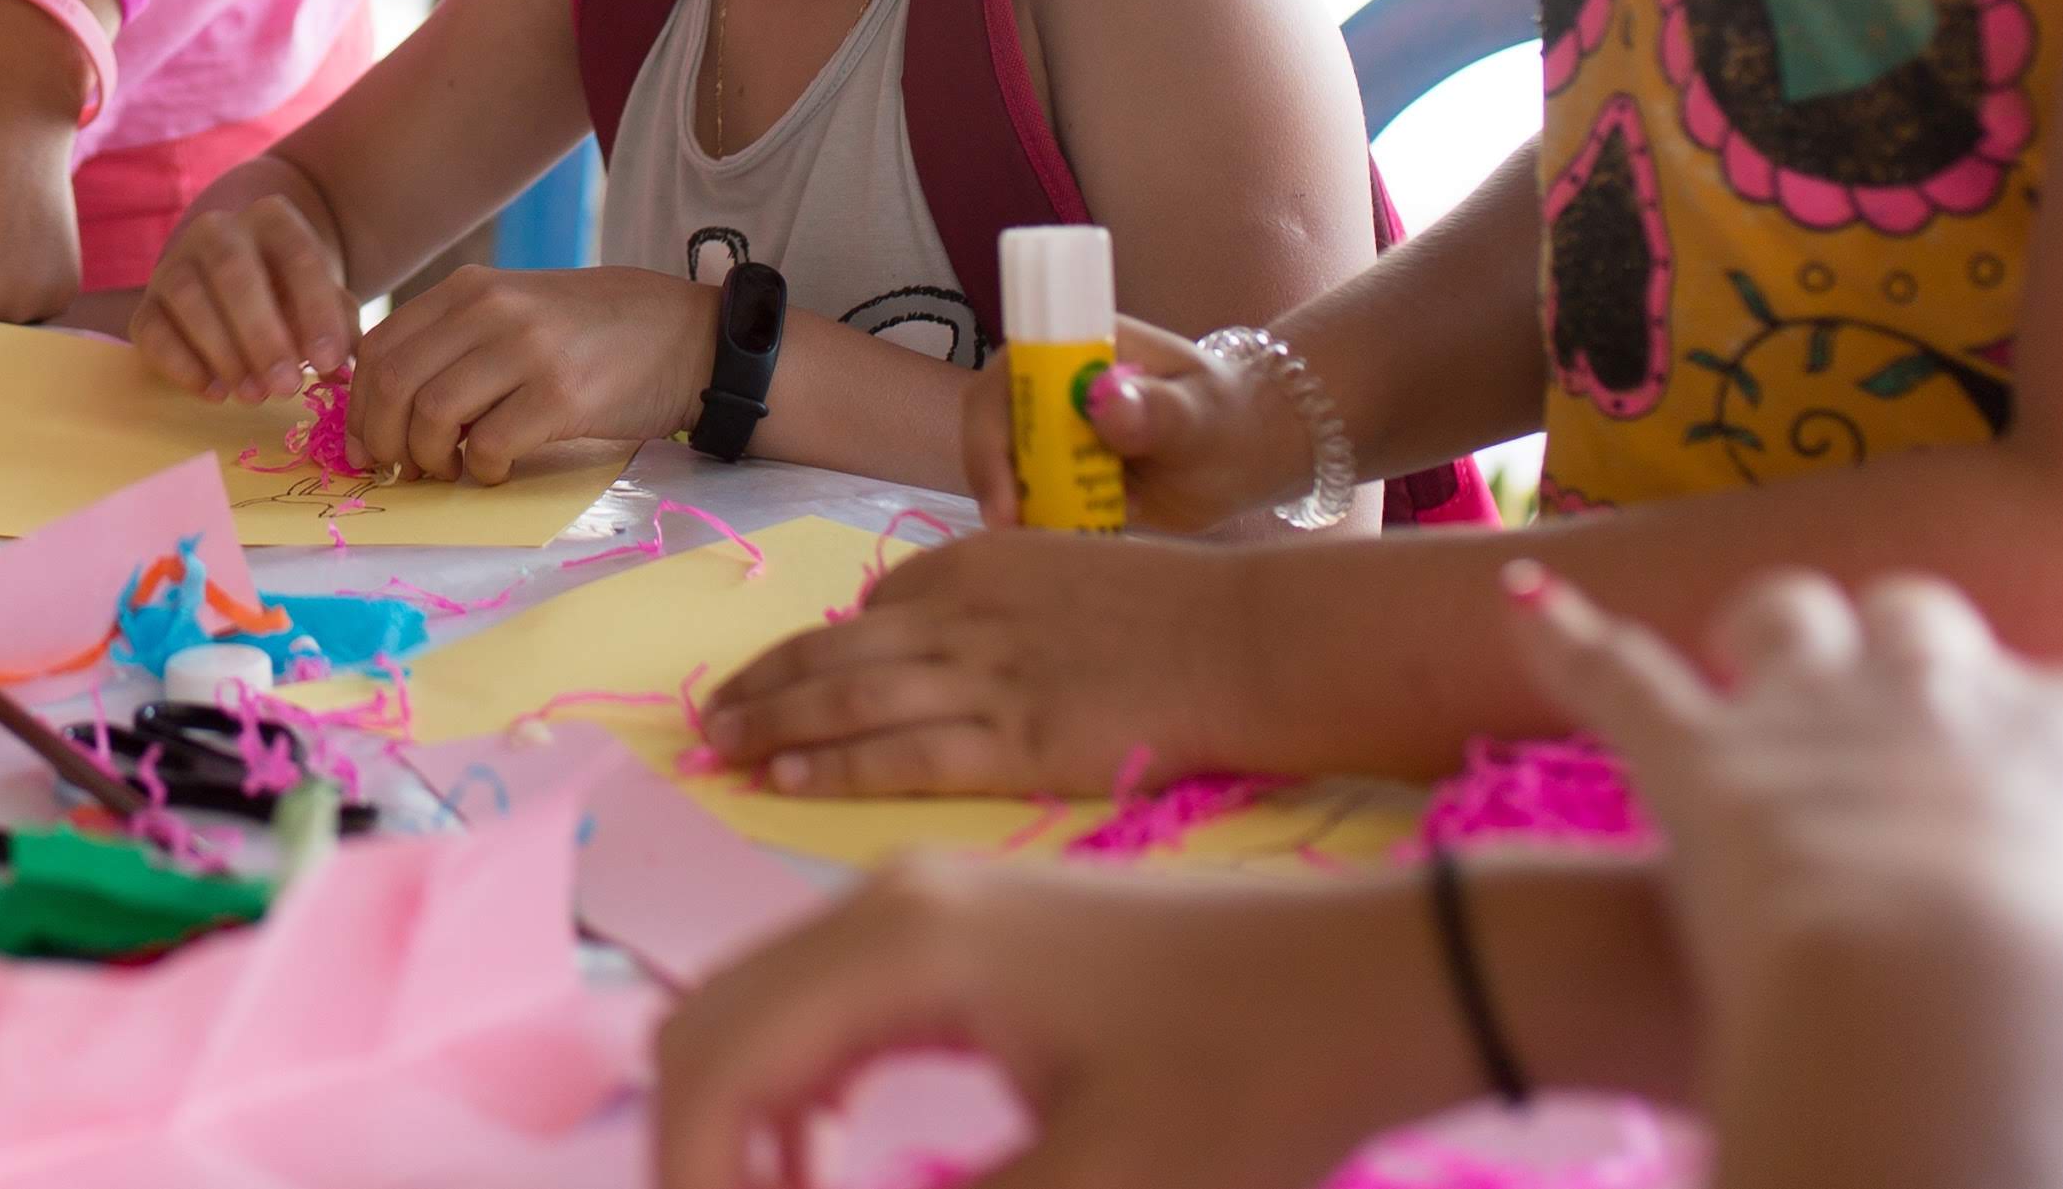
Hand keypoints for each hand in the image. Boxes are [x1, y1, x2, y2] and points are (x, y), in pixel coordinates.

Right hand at [131, 174, 356, 401]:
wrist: (232, 290)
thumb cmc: (287, 299)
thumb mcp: (321, 303)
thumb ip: (339, 329)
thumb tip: (345, 369)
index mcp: (272, 219)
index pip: (298, 256)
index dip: (315, 311)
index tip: (328, 362)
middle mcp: (217, 230)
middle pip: (234, 272)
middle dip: (261, 334)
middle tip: (286, 387)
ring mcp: (174, 263)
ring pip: (190, 298)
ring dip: (224, 353)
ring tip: (254, 395)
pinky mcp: (147, 305)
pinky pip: (152, 331)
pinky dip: (182, 365)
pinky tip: (215, 393)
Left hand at [346, 262, 712, 482]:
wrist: (686, 335)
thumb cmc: (594, 332)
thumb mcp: (515, 309)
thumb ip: (455, 338)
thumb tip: (384, 402)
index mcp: (470, 289)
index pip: (379, 347)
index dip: (359, 406)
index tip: (366, 444)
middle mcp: (491, 311)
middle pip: (393, 383)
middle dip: (381, 439)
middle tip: (399, 468)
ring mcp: (527, 351)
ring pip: (430, 416)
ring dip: (428, 458)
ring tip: (450, 469)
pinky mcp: (562, 397)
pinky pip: (489, 446)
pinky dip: (481, 470)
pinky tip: (498, 469)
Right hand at [659, 853, 1475, 1188]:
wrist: (1377, 979)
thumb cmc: (1252, 1084)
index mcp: (899, 947)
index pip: (718, 1062)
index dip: (685, 1177)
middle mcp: (883, 901)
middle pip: (713, 1022)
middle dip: (697, 1151)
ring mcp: (918, 901)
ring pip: (759, 1008)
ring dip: (744, 1120)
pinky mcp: (956, 924)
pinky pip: (820, 999)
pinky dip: (796, 1085)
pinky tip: (833, 1158)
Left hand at [699, 526, 1249, 797]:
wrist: (1243, 639)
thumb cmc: (1174, 610)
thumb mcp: (1062, 571)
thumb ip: (994, 600)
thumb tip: (924, 630)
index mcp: (974, 565)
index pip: (875, 610)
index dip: (816, 649)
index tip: (779, 679)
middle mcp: (960, 616)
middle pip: (832, 650)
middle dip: (760, 682)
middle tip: (707, 713)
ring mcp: (982, 680)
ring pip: (845, 698)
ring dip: (770, 720)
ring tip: (718, 746)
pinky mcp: (1012, 743)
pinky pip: (899, 755)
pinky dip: (831, 764)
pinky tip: (783, 775)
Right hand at [954, 315, 1308, 530]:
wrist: (1249, 453)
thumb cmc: (1229, 420)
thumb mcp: (1204, 415)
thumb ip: (1160, 411)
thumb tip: (1106, 402)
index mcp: (1078, 347)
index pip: (1011, 377)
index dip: (993, 432)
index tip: (1007, 493)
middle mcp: (1051, 383)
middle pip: (993, 427)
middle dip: (995, 480)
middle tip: (1015, 534)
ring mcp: (1052, 430)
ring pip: (1004, 468)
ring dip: (1014, 509)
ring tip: (1045, 552)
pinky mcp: (1060, 473)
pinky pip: (1030, 500)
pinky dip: (1036, 527)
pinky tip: (1059, 553)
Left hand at [1514, 566, 2062, 1188]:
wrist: (1946, 1021)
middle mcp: (1960, 687)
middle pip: (1932, 619)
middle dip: (1918, 659)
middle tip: (1907, 721)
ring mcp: (1817, 705)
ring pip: (1785, 612)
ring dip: (1771, 637)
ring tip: (1752, 670)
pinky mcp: (1695, 751)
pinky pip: (1611, 668)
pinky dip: (1567, 639)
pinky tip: (1528, 610)